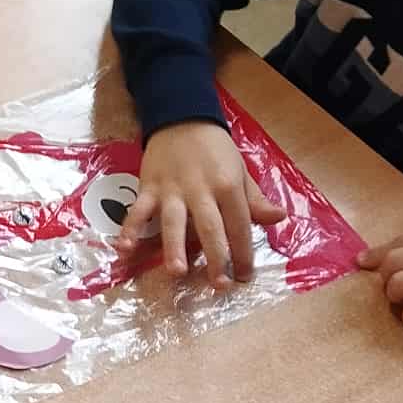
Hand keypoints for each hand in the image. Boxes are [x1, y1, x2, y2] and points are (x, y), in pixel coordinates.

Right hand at [120, 120, 285, 288]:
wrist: (182, 118)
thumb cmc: (214, 150)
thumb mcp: (240, 170)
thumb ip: (255, 199)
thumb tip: (278, 218)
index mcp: (228, 186)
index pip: (239, 224)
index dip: (243, 252)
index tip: (244, 276)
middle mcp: (201, 189)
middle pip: (210, 227)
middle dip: (215, 257)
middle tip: (218, 284)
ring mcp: (172, 190)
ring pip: (174, 221)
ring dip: (174, 247)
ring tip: (177, 271)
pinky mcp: (148, 187)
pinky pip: (138, 210)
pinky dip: (129, 229)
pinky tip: (124, 249)